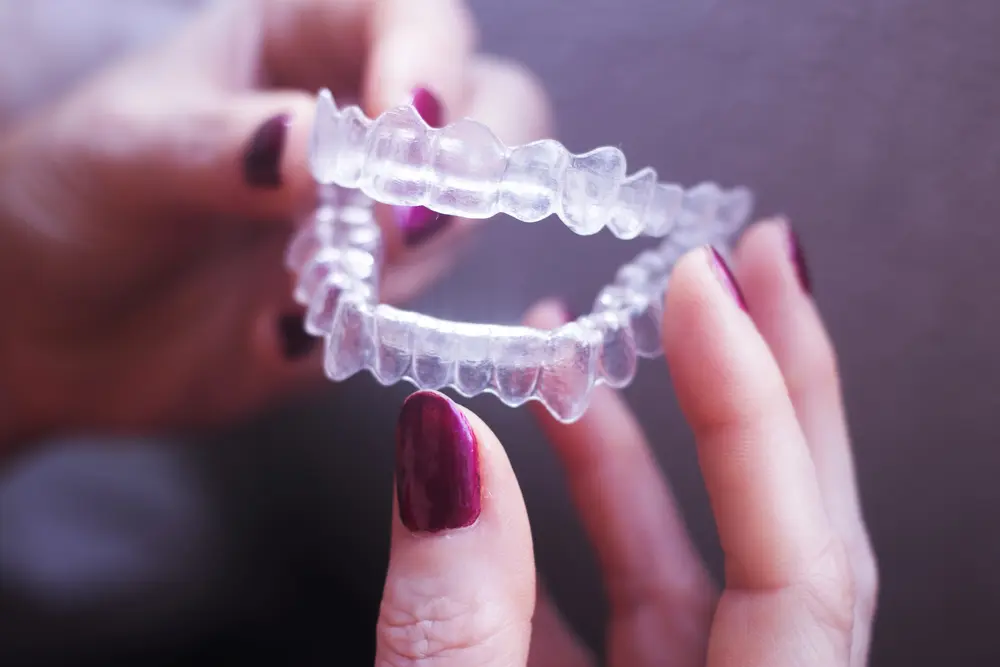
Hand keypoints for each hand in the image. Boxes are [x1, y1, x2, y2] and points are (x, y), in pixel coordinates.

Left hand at [0, 0, 548, 443]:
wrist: (53, 326)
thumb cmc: (73, 202)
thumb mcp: (125, 156)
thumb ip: (221, 146)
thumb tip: (324, 150)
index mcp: (300, 39)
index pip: (414, 19)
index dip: (433, 65)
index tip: (408, 136)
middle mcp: (360, 120)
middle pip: (492, 110)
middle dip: (468, 168)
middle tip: (401, 228)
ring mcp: (372, 211)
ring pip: (466, 214)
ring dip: (415, 257)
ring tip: (308, 291)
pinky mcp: (372, 295)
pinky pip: (423, 305)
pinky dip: (381, 325)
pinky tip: (283, 335)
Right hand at [373, 220, 877, 666]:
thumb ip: (455, 623)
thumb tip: (444, 444)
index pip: (798, 565)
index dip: (751, 411)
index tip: (700, 286)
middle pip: (796, 538)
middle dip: (767, 388)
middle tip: (748, 268)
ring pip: (692, 562)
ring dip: (628, 448)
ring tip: (564, 353)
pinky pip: (621, 608)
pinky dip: (568, 533)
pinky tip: (513, 470)